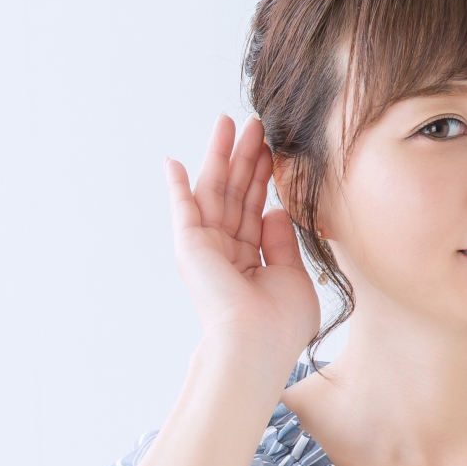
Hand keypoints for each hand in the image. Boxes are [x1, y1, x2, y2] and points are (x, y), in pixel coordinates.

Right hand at [165, 115, 320, 367]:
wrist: (256, 343)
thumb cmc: (279, 323)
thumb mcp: (293, 275)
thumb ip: (282, 242)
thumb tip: (272, 210)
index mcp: (249, 261)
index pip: (254, 208)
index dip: (263, 177)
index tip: (272, 147)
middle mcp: (225, 252)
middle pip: (234, 193)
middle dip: (244, 157)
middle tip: (255, 123)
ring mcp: (206, 248)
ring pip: (214, 191)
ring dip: (218, 156)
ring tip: (227, 122)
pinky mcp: (190, 246)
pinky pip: (182, 209)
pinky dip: (176, 186)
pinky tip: (174, 163)